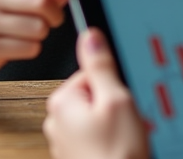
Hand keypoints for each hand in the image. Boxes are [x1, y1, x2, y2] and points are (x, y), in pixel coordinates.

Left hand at [44, 29, 147, 158]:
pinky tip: (119, 149)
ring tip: (124, 139)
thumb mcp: (116, 100)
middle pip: (95, 94)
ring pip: (98, 117)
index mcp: (62, 101)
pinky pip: (97, 136)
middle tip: (125, 122)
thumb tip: (90, 36)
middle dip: (115, 105)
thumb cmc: (115, 155)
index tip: (121, 100)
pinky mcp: (77, 155)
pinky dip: (110, 140)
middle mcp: (57, 120)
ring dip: (115, 124)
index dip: (113, 85)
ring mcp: (66, 140)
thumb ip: (101, 65)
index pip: (91, 73)